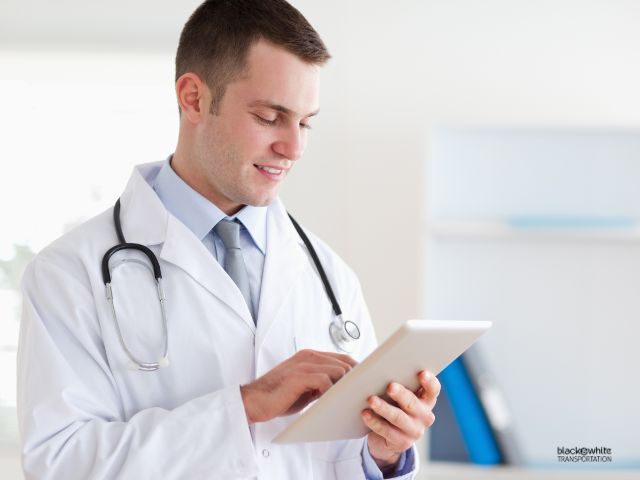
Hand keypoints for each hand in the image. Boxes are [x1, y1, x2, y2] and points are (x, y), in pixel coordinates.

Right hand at [240, 349, 356, 423]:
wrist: (253, 401)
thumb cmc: (278, 397)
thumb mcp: (305, 387)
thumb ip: (321, 383)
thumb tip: (343, 390)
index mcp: (310, 357)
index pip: (342, 358)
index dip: (356, 370)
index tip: (366, 382)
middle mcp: (308, 356)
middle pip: (344, 363)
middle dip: (356, 379)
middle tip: (364, 393)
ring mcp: (304, 364)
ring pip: (337, 370)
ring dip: (346, 386)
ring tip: (352, 399)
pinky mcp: (299, 376)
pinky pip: (325, 381)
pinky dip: (331, 392)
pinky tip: (332, 403)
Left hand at [362, 370, 439, 469]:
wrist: (388, 439)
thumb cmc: (393, 407)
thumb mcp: (399, 396)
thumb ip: (396, 382)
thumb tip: (375, 365)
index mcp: (426, 400)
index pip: (433, 390)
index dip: (429, 382)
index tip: (421, 373)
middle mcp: (424, 416)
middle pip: (412, 403)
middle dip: (401, 394)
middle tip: (390, 386)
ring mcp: (414, 431)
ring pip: (398, 418)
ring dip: (384, 408)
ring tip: (371, 400)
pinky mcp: (402, 442)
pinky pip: (386, 431)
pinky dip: (374, 422)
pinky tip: (365, 414)